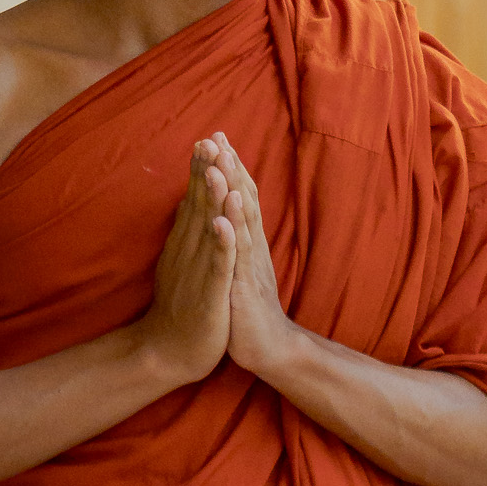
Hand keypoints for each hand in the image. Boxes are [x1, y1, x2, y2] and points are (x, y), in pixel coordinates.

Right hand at [132, 140, 237, 387]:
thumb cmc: (179, 308)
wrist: (167, 354)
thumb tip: (188, 204)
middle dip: (205, 172)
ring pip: (207, 229)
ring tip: (216, 168)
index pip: (194, 200)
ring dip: (211, 198)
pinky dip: (221, 244)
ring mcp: (197, 272)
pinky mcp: (209, 295)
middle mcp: (188, 252)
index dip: (201, 170)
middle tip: (208, 139)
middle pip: (198, 206)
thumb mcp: (181, 263)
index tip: (208, 138)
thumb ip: (185, 234)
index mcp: (185, 244)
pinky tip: (224, 223)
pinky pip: (217, 266)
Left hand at [208, 134, 304, 381]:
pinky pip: (236, 262)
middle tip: (219, 136)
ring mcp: (249, 268)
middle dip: (232, 168)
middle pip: (244, 201)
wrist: (268, 349)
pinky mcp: (242, 290)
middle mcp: (252, 248)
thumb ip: (237, 239)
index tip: (218, 138)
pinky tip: (223, 219)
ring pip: (241, 224)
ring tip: (222, 164)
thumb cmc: (249, 308)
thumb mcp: (240, 266)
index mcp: (248, 243)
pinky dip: (231, 239)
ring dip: (232, 193)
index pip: (240, 198)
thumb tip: (228, 212)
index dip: (231, 168)